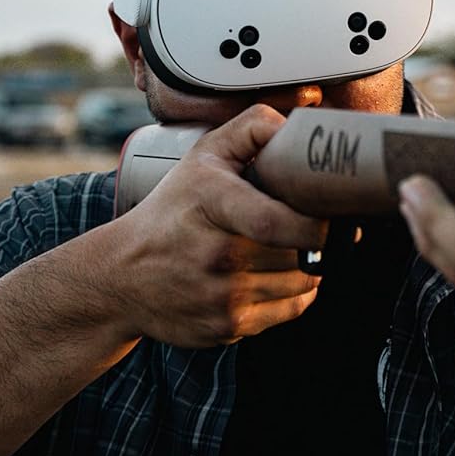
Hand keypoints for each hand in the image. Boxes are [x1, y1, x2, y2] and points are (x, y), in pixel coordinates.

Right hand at [111, 105, 328, 347]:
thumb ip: (252, 129)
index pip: (277, 223)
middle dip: (317, 240)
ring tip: (290, 247)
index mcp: (212, 204)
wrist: (121, 276)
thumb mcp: (202, 155)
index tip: (333, 213)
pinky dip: (295, 292)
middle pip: (299, 254)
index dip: (317, 224)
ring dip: (308, 266)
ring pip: (302, 283)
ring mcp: (222, 297)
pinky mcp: (227, 328)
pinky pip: (289, 310)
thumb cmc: (172, 210)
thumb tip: (296, 127)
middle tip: (315, 225)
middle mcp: (217, 255)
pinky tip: (276, 273)